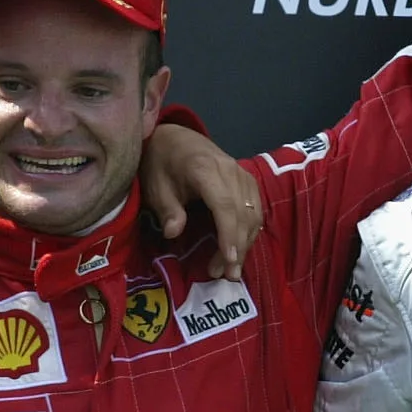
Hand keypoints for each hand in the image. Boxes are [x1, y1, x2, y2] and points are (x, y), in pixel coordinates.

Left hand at [140, 123, 262, 279]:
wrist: (174, 136)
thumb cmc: (161, 162)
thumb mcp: (156, 186)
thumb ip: (167, 209)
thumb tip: (173, 232)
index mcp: (204, 169)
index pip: (224, 204)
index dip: (229, 233)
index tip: (228, 259)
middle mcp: (229, 169)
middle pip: (243, 212)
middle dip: (237, 247)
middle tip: (226, 275)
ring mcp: (241, 173)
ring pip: (254, 212)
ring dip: (246, 242)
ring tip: (231, 268)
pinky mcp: (246, 178)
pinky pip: (256, 207)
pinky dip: (250, 230)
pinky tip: (240, 248)